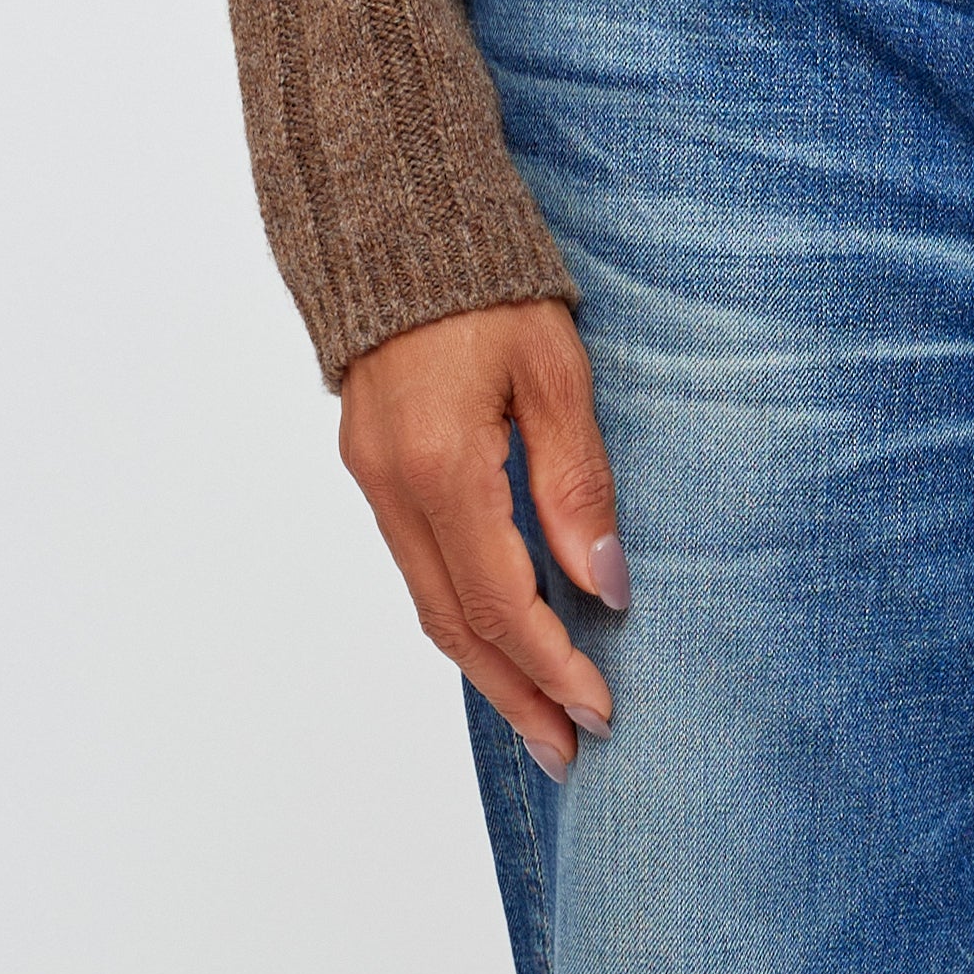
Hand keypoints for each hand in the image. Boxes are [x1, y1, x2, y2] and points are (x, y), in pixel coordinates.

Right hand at [337, 301, 626, 780]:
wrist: (397, 221)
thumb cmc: (491, 288)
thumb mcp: (556, 374)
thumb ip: (576, 483)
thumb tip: (602, 586)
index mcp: (442, 467)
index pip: (498, 601)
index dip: (551, 665)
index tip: (601, 708)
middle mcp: (394, 488)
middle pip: (453, 625)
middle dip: (515, 695)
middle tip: (568, 752)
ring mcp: (373, 480)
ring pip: (427, 602)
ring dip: (484, 666)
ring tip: (539, 716)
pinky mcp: (371, 468)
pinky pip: (416, 565)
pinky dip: (458, 615)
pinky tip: (497, 636)